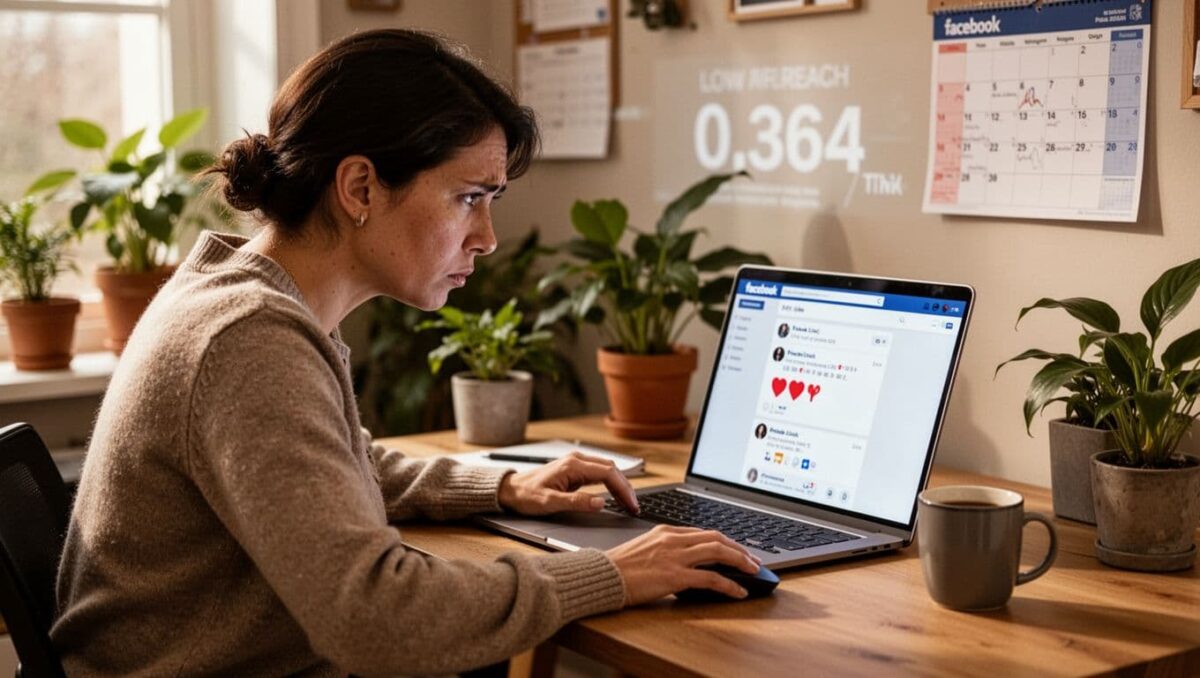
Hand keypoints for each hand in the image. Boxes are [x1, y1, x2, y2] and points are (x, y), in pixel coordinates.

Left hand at [497, 451, 639, 515]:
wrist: (510, 489)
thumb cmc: (526, 495)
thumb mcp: (550, 502)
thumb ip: (576, 502)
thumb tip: (601, 502)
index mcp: (572, 465)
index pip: (608, 473)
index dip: (623, 489)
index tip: (631, 504)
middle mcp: (577, 460)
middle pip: (611, 469)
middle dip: (626, 488)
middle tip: (635, 507)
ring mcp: (576, 464)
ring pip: (607, 470)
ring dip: (620, 486)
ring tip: (629, 504)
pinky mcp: (575, 470)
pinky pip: (600, 474)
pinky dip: (612, 484)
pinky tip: (616, 496)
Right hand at [606, 525, 762, 604]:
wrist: (601, 576)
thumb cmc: (617, 567)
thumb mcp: (643, 548)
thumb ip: (664, 549)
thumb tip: (683, 560)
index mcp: (666, 531)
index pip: (703, 532)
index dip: (724, 541)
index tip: (736, 549)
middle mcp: (673, 539)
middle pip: (716, 538)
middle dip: (738, 548)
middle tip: (752, 559)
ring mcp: (675, 556)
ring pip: (718, 553)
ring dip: (741, 562)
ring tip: (753, 571)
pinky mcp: (675, 576)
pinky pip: (710, 579)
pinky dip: (729, 585)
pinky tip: (738, 591)